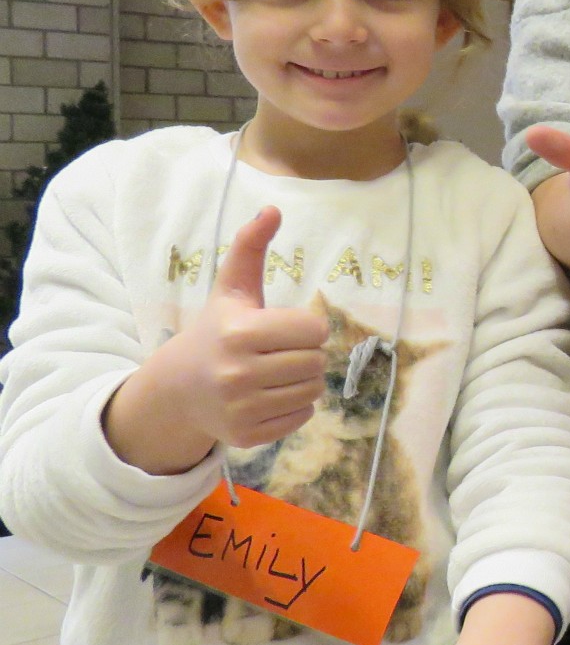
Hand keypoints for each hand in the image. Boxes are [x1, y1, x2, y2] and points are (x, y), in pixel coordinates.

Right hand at [137, 207, 328, 454]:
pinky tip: (267, 396)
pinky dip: (294, 407)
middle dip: (304, 354)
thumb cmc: (216, 330)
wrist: (177, 389)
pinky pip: (302, 417)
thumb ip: (250, 248)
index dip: (306, 328)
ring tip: (274, 373)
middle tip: (277, 353)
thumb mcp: (231, 289)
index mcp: (239, 332)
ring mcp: (241, 408)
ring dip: (303, 380)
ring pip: (313, 390)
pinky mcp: (246, 436)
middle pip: (316, 362)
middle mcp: (237, 373)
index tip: (282, 329)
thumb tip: (273, 208)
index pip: (315, 331)